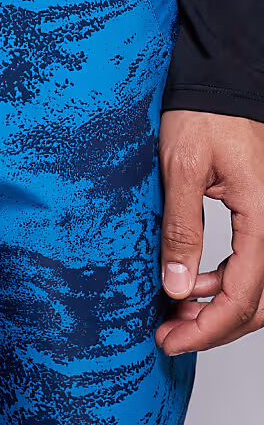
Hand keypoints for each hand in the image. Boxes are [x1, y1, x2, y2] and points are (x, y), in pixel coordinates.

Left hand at [156, 110, 263, 354]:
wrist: (218, 84)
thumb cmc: (200, 116)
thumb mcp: (180, 169)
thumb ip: (181, 228)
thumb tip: (177, 287)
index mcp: (263, 215)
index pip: (244, 294)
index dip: (208, 327)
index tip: (171, 340)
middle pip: (259, 302)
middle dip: (215, 327)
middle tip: (169, 337)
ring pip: (259, 288)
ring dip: (221, 308)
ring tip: (175, 314)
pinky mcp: (262, 215)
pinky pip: (253, 263)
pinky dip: (226, 282)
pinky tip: (193, 282)